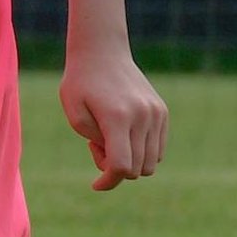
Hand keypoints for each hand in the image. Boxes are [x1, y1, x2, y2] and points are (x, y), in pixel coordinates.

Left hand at [59, 45, 168, 191]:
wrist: (102, 51)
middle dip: (115, 168)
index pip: (121, 166)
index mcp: (117, 117)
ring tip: (110, 138)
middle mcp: (142, 116)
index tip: (95, 184)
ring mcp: (156, 113)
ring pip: (151, 163)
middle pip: (137, 169)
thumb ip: (95, 144)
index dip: (108, 182)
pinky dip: (142, 151)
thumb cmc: (80, 83)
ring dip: (130, 161)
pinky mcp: (162, 111)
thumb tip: (117, 162)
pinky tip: (123, 133)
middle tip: (97, 145)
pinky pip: (158, 149)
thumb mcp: (74, 115)